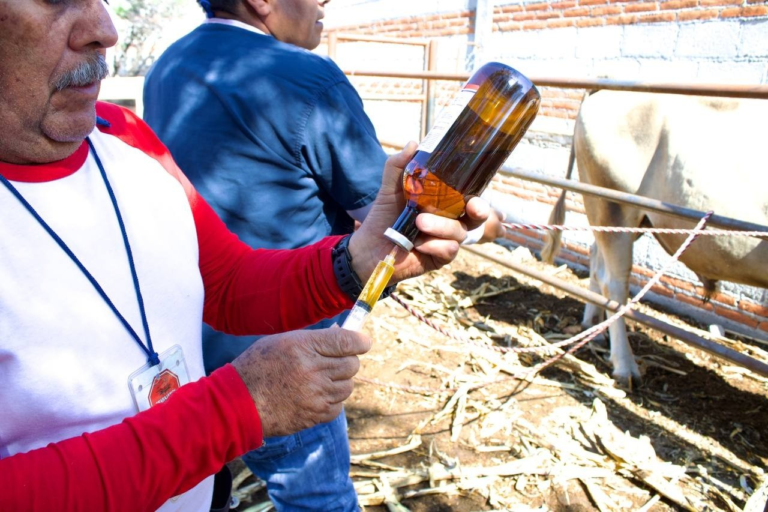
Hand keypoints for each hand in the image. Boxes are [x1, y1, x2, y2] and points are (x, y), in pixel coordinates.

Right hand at [232, 327, 370, 436]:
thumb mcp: (282, 341)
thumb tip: (342, 334)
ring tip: (320, 379)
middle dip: (347, 360)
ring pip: (348, 386)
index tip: (363, 342)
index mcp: (303, 347)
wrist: (238, 402)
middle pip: (352, 364)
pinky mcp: (314, 415)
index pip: (346, 341)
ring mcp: (315, 395)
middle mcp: (312, 371)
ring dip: (340, 381)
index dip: (360, 341)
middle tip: (333, 360)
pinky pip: (338, 405)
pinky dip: (332, 400)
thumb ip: (314, 339)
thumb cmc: (258, 366)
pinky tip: (316, 395)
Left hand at [349, 142, 490, 282]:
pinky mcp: (440, 257)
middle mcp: (450, 220)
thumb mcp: (390, 188)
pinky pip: (449, 249)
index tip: (476, 196)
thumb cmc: (383, 216)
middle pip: (477, 216)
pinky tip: (418, 244)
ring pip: (460, 232)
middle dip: (480, 211)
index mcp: (445, 202)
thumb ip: (399, 166)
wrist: (369, 246)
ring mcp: (446, 239)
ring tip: (419, 222)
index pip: (470, 196)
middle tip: (471, 207)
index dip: (480, 195)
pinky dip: (435, 245)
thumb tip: (412, 143)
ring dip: (441, 226)